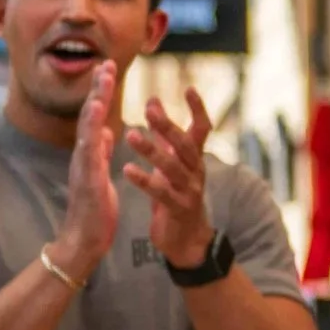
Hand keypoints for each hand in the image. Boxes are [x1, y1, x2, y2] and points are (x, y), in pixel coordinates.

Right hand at [48, 60, 121, 281]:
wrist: (83, 240)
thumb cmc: (93, 209)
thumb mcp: (100, 174)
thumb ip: (100, 151)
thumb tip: (104, 130)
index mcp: (90, 153)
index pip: (96, 116)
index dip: (102, 91)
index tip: (109, 68)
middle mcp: (83, 155)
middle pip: (89, 115)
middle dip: (98, 89)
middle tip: (106, 63)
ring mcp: (83, 168)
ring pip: (86, 131)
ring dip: (94, 106)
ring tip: (102, 83)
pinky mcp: (86, 183)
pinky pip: (89, 158)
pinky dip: (92, 139)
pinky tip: (99, 124)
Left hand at [125, 88, 215, 269]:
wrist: (187, 240)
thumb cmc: (178, 197)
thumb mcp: (174, 165)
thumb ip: (167, 138)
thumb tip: (155, 103)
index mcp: (194, 159)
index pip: (202, 129)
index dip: (198, 109)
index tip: (189, 88)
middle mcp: (196, 172)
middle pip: (185, 145)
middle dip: (168, 126)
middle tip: (149, 109)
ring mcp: (189, 191)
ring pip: (172, 167)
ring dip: (151, 150)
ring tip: (130, 135)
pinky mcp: (177, 209)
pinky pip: (161, 193)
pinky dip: (144, 180)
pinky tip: (128, 170)